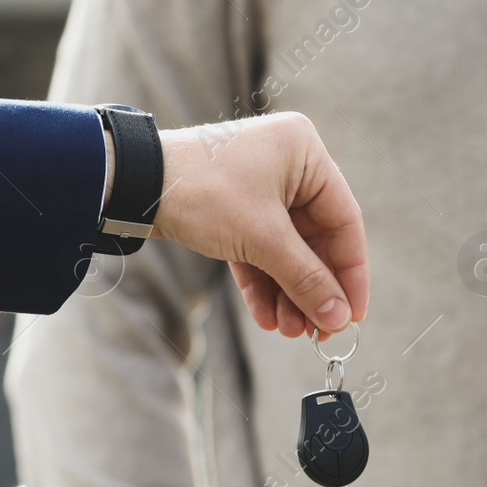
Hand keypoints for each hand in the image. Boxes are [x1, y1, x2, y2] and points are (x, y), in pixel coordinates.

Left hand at [153, 112, 368, 337]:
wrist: (134, 185)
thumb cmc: (203, 192)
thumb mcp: (262, 238)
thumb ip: (305, 279)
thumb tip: (338, 318)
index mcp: (306, 153)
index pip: (345, 222)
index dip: (351, 274)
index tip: (353, 315)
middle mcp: (289, 166)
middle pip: (315, 242)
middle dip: (312, 290)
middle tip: (319, 332)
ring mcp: (261, 187)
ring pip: (287, 251)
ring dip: (290, 294)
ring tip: (289, 331)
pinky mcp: (236, 209)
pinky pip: (260, 251)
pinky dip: (265, 283)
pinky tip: (267, 316)